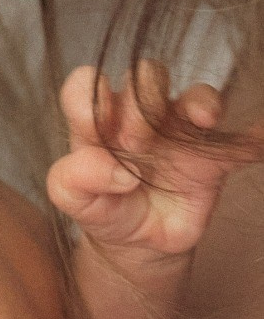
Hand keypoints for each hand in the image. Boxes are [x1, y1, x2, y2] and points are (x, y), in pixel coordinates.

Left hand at [47, 62, 236, 260]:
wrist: (138, 241)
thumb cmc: (102, 206)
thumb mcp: (72, 199)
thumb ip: (74, 180)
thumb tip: (113, 169)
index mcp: (99, 120)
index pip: (87, 83)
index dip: (89, 91)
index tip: (96, 122)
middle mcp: (139, 116)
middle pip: (146, 77)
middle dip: (143, 103)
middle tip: (135, 144)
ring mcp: (178, 132)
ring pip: (196, 95)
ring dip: (198, 103)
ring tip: (201, 121)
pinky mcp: (211, 158)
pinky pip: (237, 142)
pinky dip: (250, 137)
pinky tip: (257, 137)